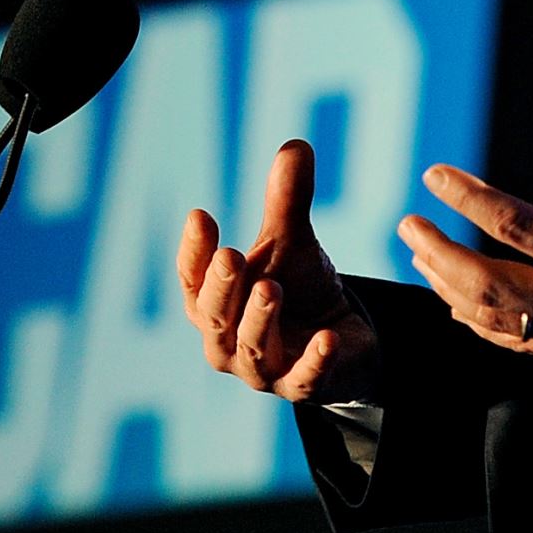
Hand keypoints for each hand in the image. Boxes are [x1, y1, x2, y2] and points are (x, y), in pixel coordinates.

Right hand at [177, 139, 380, 403]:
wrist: (340, 339)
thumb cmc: (298, 287)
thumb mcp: (290, 243)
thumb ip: (286, 201)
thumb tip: (296, 145)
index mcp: (212, 305)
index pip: (192, 280)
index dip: (193, 251)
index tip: (201, 215)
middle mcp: (226, 342)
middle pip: (214, 317)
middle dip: (221, 287)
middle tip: (231, 255)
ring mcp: (262, 370)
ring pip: (251, 348)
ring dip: (258, 318)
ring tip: (271, 286)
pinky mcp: (302, 387)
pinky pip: (304, 379)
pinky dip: (313, 360)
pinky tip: (327, 337)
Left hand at [400, 70, 532, 364]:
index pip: (511, 222)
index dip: (466, 196)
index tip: (435, 175)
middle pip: (485, 283)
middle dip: (439, 253)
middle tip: (410, 223)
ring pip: (493, 318)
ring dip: (448, 287)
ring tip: (421, 254)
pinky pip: (516, 341)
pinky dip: (479, 322)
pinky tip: (456, 303)